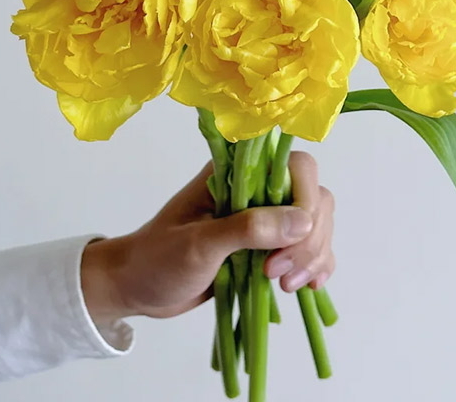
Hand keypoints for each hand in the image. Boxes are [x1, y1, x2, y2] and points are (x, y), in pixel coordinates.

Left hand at [81, 152, 335, 326]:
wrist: (139, 288)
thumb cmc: (158, 260)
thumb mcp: (199, 245)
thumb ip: (248, 229)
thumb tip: (302, 221)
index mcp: (237, 173)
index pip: (296, 168)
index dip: (305, 201)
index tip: (289, 240)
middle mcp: (257, 190)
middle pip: (315, 198)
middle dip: (309, 239)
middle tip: (278, 273)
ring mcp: (266, 219)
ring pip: (316, 225)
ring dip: (313, 256)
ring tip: (284, 285)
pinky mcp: (270, 248)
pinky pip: (311, 250)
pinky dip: (316, 266)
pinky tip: (308, 288)